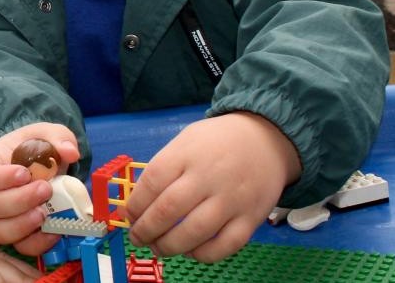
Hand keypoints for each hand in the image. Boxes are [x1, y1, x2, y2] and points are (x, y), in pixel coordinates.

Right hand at [0, 123, 78, 255]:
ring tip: (45, 213)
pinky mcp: (16, 235)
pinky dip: (37, 242)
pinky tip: (54, 230)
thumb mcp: (48, 134)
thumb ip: (58, 137)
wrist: (46, 166)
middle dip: (18, 200)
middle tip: (45, 189)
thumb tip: (69, 152)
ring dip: (21, 225)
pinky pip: (19, 246)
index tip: (24, 173)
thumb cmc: (37, 148)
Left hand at [124, 112, 301, 261]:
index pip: (152, 182)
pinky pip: (224, 246)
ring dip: (169, 246)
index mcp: (187, 154)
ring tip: (157, 247)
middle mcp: (208, 177)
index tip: (129, 216)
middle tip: (137, 237)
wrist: (266, 140)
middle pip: (169, 210)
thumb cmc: (216, 143)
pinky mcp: (251, 218)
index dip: (135, 205)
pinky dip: (202, 254)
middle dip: (146, 230)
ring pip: (194, 232)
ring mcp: (231, 199)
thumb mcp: (186, 142)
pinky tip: (190, 251)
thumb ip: (164, 169)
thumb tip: (138, 204)